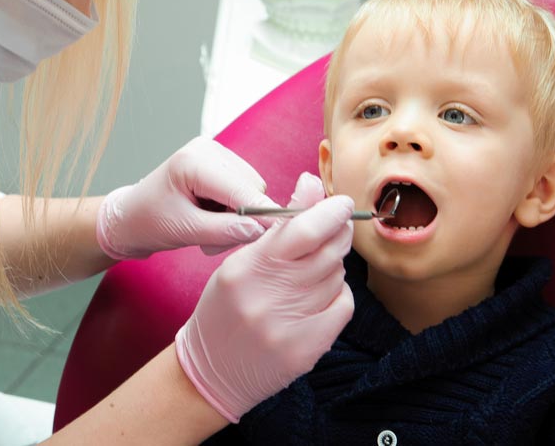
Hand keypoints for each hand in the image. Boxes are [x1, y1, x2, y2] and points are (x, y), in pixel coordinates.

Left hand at [95, 137, 280, 258]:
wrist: (131, 217)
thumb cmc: (148, 222)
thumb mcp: (184, 231)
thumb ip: (223, 230)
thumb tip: (259, 230)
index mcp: (193, 161)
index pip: (241, 189)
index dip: (260, 213)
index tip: (275, 235)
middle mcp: (207, 149)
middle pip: (252, 188)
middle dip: (241, 218)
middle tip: (212, 240)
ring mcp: (214, 153)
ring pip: (251, 189)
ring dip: (237, 216)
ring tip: (207, 228)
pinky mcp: (219, 163)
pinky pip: (243, 188)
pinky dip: (233, 209)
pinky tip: (210, 217)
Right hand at [174, 172, 354, 422]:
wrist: (211, 371)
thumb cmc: (224, 310)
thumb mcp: (238, 263)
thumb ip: (276, 228)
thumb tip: (311, 184)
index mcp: (244, 270)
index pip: (299, 231)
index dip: (328, 212)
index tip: (341, 203)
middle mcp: (266, 297)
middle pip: (325, 252)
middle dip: (338, 232)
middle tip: (338, 225)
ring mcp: (288, 326)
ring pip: (336, 276)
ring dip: (333, 265)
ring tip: (313, 269)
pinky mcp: (307, 349)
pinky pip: (343, 305)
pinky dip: (338, 294)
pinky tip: (321, 295)